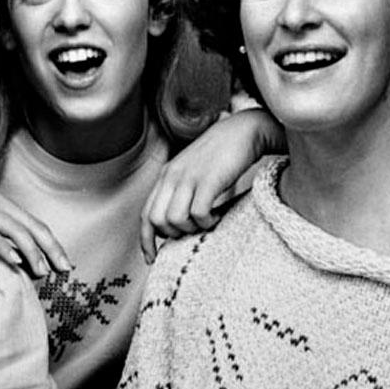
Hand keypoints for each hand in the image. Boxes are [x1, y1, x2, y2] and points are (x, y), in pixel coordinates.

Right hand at [0, 179, 71, 276]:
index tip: (66, 264)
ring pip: (15, 231)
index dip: (53, 244)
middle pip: (32, 228)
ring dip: (32, 252)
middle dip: (51, 249)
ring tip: (42, 272)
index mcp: (3, 205)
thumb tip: (21, 257)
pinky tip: (14, 260)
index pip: (35, 225)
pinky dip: (3, 246)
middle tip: (65, 270)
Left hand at [140, 108, 282, 262]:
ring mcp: (189, 177)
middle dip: (173, 235)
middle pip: (157, 221)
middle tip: (193, 232)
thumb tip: (177, 223)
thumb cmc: (221, 155)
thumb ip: (181, 191)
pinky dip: (207, 222)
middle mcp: (172, 176)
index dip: (146, 240)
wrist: (244, 131)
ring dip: (192, 229)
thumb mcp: (193, 171)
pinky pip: (198, 213)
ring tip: (208, 221)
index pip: (146, 214)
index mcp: (166, 175)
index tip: (152, 257)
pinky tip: (217, 216)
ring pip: (175, 220)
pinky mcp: (208, 180)